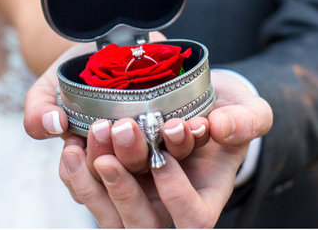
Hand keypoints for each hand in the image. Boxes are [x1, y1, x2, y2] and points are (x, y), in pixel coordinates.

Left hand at [52, 71, 272, 227]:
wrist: (191, 100)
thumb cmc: (225, 110)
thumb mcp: (247, 109)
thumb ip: (247, 120)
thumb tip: (221, 128)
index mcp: (204, 197)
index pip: (193, 218)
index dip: (177, 194)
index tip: (164, 154)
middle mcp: (166, 206)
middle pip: (141, 224)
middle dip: (123, 187)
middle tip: (116, 138)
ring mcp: (136, 197)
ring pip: (107, 215)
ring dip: (91, 180)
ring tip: (82, 142)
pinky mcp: (108, 184)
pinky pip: (85, 194)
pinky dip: (74, 173)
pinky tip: (70, 142)